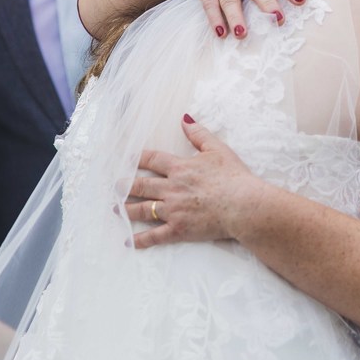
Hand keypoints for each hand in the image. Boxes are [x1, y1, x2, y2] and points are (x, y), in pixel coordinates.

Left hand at [127, 116, 268, 247]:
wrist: (244, 205)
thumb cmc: (234, 177)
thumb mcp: (217, 149)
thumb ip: (198, 134)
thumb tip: (184, 118)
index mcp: (179, 168)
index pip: (151, 160)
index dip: (136, 158)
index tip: (125, 158)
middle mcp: (171, 188)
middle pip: (140, 186)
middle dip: (125, 186)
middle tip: (115, 187)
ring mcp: (173, 210)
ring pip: (142, 210)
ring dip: (127, 209)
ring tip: (116, 209)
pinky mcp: (179, 229)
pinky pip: (155, 236)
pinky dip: (141, 239)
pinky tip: (129, 241)